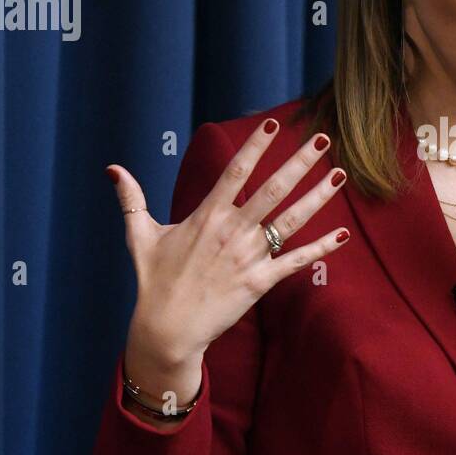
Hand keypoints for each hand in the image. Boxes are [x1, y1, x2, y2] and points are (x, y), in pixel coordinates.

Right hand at [107, 120, 350, 371]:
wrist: (166, 329)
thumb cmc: (153, 281)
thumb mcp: (140, 236)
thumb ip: (132, 200)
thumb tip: (113, 169)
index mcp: (207, 215)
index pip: (236, 172)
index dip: (256, 147)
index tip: (274, 125)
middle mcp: (232, 231)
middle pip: (273, 189)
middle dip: (300, 162)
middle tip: (323, 139)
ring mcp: (249, 256)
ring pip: (291, 220)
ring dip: (318, 196)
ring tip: (339, 174)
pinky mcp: (260, 281)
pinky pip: (296, 261)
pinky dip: (320, 248)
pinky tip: (342, 234)